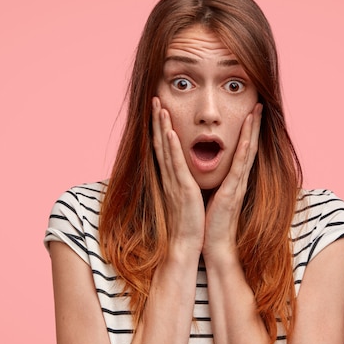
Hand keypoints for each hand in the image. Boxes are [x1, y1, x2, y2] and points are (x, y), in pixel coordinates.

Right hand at [151, 97, 204, 257]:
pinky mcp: (182, 188)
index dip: (159, 127)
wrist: (186, 244)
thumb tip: (185, 174)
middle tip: (155, 100)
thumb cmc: (188, 223)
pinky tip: (168, 131)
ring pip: (165, 148)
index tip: (159, 110)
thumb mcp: (185, 197)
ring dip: (162, 126)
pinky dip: (170, 147)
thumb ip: (183, 183)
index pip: (164, 148)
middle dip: (157, 120)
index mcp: (171, 178)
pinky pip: (175, 164)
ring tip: (159, 106)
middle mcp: (169, 176)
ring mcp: (174, 181)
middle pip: (159, 143)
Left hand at [202, 103, 261, 262]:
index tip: (251, 111)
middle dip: (254, 124)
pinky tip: (244, 138)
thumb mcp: (215, 195)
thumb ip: (217, 180)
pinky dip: (242, 152)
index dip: (248, 129)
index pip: (242, 148)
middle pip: (249, 145)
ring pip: (247, 152)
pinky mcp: (232, 194)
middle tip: (259, 103)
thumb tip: (210, 167)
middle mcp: (239, 179)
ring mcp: (238, 186)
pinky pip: (238, 169)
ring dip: (251, 131)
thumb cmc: (212, 221)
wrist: (214, 245)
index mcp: (234, 179)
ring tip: (255, 111)